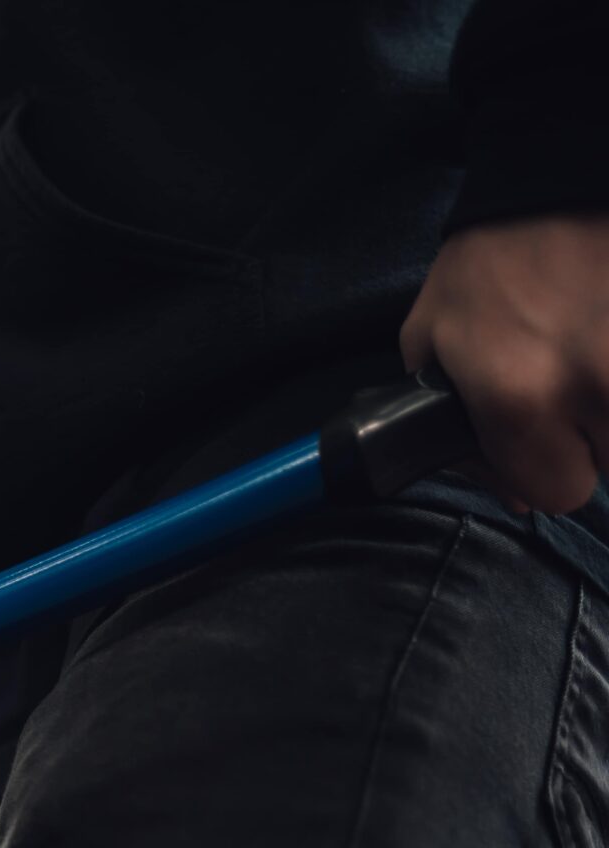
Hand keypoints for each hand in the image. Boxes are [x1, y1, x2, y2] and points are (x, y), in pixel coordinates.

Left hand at [400, 213, 608, 513]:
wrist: (558, 178)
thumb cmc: (491, 262)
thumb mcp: (432, 342)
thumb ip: (456, 426)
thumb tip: (514, 491)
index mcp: (519, 396)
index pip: (558, 491)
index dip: (543, 471)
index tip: (536, 441)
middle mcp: (594, 385)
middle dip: (585, 438)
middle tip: (565, 385)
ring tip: (588, 357)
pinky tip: (606, 338)